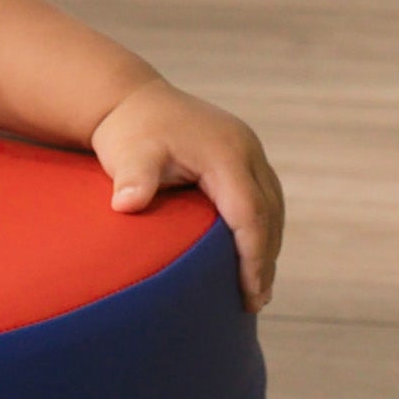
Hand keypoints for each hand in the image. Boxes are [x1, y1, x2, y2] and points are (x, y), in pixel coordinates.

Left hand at [93, 77, 282, 310]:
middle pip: (269, 213)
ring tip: (258, 288)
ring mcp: (249, 150)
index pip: (250, 214)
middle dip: (266, 259)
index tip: (250, 292)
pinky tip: (251, 253)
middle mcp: (246, 150)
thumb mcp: (128, 152)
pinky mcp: (243, 155)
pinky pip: (263, 196)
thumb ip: (133, 179)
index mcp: (226, 153)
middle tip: (256, 300)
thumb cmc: (129, 130)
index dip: (254, 256)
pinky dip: (262, 227)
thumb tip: (125, 205)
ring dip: (269, 245)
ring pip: (272, 206)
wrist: (132, 98)